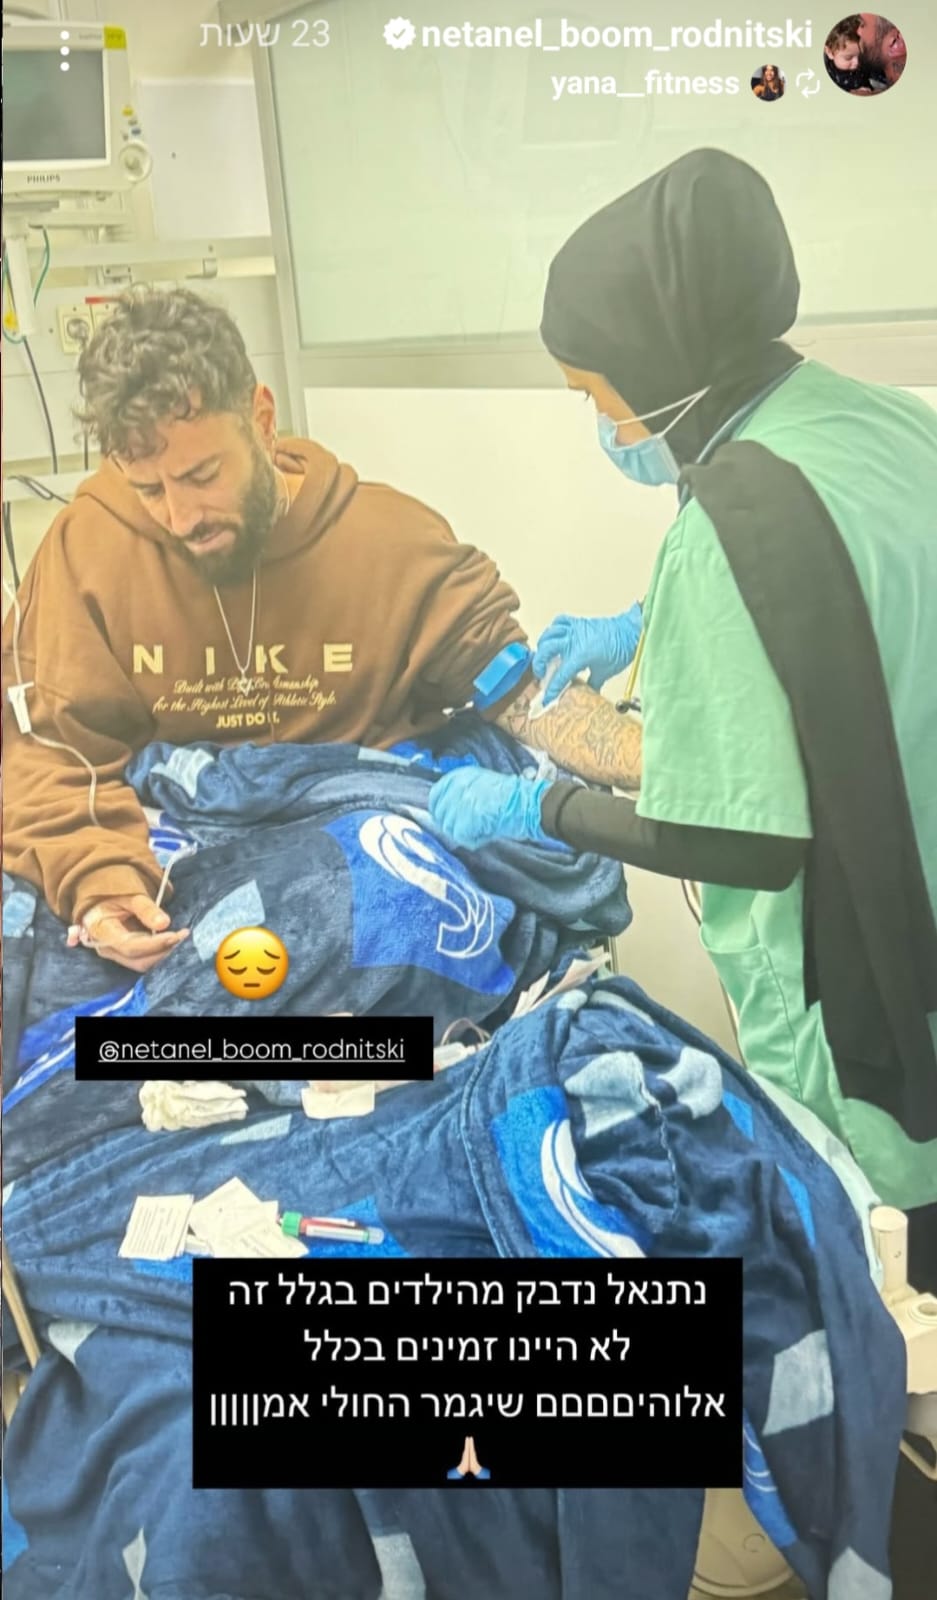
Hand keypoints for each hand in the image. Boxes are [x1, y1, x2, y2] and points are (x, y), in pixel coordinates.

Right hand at [67, 894, 189, 973]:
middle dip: (163, 951)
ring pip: (143, 964)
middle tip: (184, 936)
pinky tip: (174, 943)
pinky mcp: (126, 957)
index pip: (129, 946)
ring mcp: (116, 955)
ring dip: (164, 954)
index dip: (154, 944)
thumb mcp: (129, 896)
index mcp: (101, 930)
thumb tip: (164, 924)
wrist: (103, 903)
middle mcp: (106, 948)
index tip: (175, 935)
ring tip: (182, 938)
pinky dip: (161, 954)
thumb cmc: (114, 896)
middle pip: (138, 960)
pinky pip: (146, 961)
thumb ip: (145, 909)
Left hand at [428, 768, 550, 850]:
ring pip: (449, 828)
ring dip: (464, 833)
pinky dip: (473, 840)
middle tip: (467, 830)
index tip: (446, 819)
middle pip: (439, 814)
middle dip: (452, 825)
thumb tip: (449, 810)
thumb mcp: (483, 783)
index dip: (439, 810)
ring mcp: (459, 804)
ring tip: (481, 831)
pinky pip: (460, 837)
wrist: (526, 803)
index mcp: (459, 776)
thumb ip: (463, 793)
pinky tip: (485, 836)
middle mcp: (456, 787)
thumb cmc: (511, 796)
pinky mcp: (464, 820)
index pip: (435, 795)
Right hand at [532, 602, 641, 705]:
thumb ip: (593, 684)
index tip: (548, 697)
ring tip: (545, 655)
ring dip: (543, 645)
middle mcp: (574, 640)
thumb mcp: (605, 672)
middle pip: (546, 651)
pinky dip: (554, 628)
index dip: (552, 688)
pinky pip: (560, 621)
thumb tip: (588, 694)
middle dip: (540, 664)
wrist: (631, 631)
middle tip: (542, 674)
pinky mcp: (578, 622)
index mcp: (580, 656)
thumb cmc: (621, 649)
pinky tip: (555, 637)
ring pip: (549, 634)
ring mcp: (574, 629)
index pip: (560, 675)